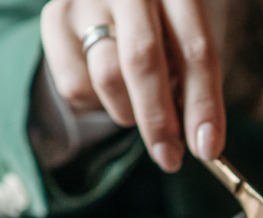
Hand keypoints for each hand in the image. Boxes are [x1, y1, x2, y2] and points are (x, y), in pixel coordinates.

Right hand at [40, 0, 224, 171]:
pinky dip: (98, 103)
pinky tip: (110, 90)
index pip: (195, 52)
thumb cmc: (163, 31)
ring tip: (139, 110)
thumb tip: (200, 140)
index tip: (207, 149)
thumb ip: (193, 82)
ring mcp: (87, 1)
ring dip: (129, 112)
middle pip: (143, 62)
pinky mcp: (55, 19)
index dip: (203, 105)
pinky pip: (75, 83)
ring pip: (107, 76)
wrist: (110, 3)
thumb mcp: (187, 45)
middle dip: (159, 120)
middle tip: (169, 158)